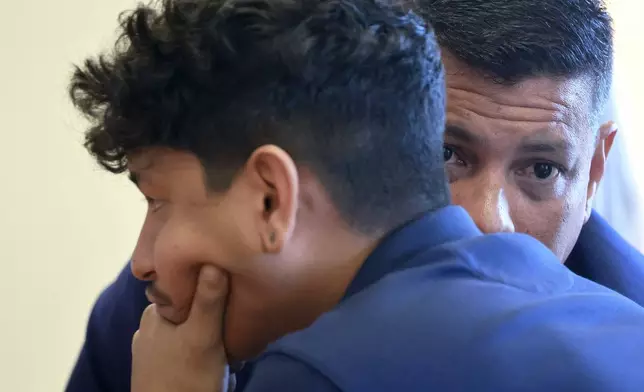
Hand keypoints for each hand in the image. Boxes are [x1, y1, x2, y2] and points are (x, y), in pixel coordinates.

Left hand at [131, 266, 229, 391]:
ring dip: (213, 342)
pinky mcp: (159, 371)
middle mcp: (149, 327)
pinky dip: (203, 357)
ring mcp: (152, 351)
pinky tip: (216, 368)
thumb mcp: (204, 336)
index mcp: (155, 311)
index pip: (187, 286)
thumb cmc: (187, 379)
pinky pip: (188, 353)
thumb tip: (212, 258)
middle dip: (216, 322)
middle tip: (233, 336)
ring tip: (228, 357)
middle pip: (193, 310)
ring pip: (193, 332)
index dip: (213, 290)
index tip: (233, 301)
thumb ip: (209, 300)